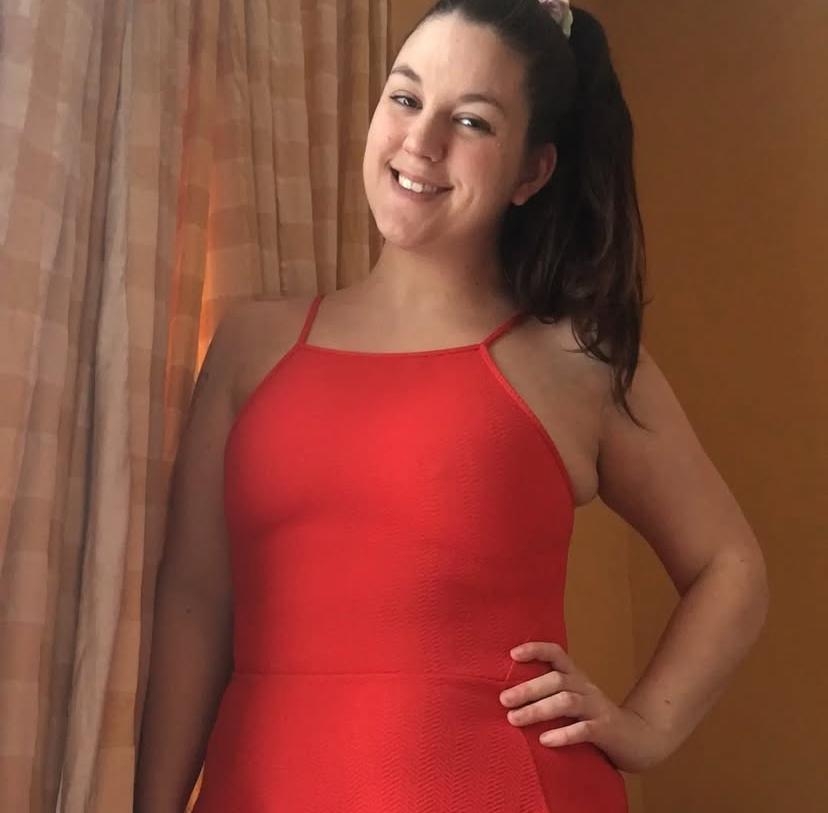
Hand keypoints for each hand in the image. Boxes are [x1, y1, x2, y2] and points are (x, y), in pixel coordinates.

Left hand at [498, 641, 673, 772]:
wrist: (639, 738)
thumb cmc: (595, 718)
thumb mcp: (574, 699)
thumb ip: (550, 693)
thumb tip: (509, 696)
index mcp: (576, 677)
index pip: (556, 653)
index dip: (536, 649)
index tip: (512, 654)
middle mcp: (585, 687)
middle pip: (556, 679)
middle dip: (527, 688)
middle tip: (503, 699)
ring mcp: (596, 707)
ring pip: (566, 701)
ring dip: (538, 709)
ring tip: (514, 719)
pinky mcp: (605, 730)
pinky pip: (584, 730)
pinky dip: (563, 734)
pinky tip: (545, 740)